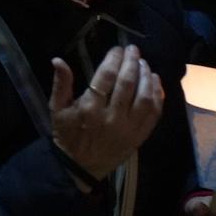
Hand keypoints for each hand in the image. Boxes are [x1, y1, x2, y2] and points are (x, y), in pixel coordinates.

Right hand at [49, 45, 165, 183]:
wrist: (80, 166)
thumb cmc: (68, 134)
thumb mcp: (57, 108)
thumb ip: (61, 84)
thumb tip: (58, 60)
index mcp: (89, 108)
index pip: (106, 76)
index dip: (114, 59)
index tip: (117, 49)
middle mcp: (111, 117)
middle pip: (127, 83)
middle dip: (132, 62)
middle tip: (134, 50)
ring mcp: (128, 128)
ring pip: (144, 97)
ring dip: (147, 77)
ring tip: (144, 64)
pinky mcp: (139, 137)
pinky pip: (154, 114)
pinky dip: (158, 96)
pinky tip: (155, 82)